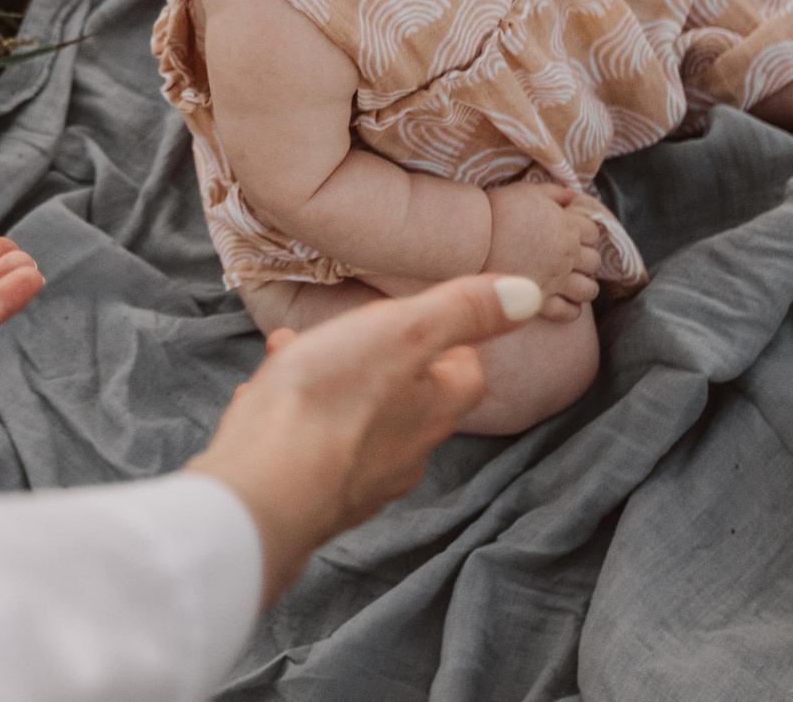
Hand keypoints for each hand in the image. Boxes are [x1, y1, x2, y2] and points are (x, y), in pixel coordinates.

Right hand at [186, 274, 541, 607]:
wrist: (262, 492)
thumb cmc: (331, 404)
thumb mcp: (402, 334)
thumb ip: (463, 312)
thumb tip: (530, 295)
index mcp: (433, 413)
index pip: (466, 377)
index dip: (453, 345)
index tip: (433, 321)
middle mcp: (403, 455)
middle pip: (409, 402)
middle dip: (381, 364)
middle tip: (351, 333)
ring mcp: (355, 482)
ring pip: (356, 423)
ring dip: (331, 386)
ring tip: (294, 355)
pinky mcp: (308, 498)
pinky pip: (310, 449)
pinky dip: (295, 419)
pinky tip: (263, 402)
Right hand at [483, 182, 601, 321]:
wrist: (473, 237)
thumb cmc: (499, 210)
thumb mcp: (528, 190)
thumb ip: (555, 192)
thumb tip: (573, 194)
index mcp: (568, 228)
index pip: (593, 232)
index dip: (584, 232)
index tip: (571, 234)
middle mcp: (568, 256)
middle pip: (593, 261)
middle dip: (585, 259)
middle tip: (569, 258)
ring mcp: (556, 281)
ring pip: (588, 290)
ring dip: (584, 286)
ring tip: (571, 282)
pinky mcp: (541, 301)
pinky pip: (569, 313)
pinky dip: (571, 310)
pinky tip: (563, 302)